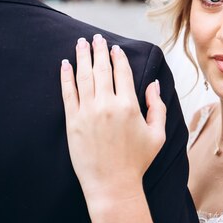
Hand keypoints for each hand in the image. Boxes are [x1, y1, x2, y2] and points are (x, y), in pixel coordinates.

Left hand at [60, 35, 166, 199]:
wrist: (113, 185)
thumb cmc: (137, 161)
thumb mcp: (157, 134)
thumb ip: (157, 106)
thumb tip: (153, 85)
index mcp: (129, 105)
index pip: (123, 72)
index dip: (118, 57)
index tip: (114, 47)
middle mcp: (108, 105)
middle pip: (102, 69)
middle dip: (99, 50)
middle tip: (96, 37)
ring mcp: (88, 112)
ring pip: (84, 76)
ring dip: (82, 57)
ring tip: (80, 43)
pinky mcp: (72, 122)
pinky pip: (68, 93)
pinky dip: (66, 76)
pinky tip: (64, 64)